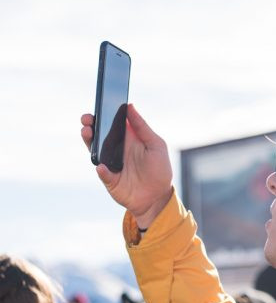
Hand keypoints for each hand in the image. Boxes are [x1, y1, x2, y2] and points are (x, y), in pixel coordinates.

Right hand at [81, 104, 172, 228]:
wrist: (159, 197)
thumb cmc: (160, 169)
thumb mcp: (156, 145)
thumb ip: (142, 127)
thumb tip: (130, 106)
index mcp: (129, 139)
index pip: (112, 123)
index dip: (104, 114)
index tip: (99, 105)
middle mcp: (117, 150)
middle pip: (99, 135)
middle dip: (90, 126)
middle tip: (87, 120)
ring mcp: (111, 164)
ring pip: (96, 151)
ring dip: (90, 142)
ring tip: (88, 133)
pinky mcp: (110, 180)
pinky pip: (103, 173)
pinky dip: (102, 170)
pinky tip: (102, 166)